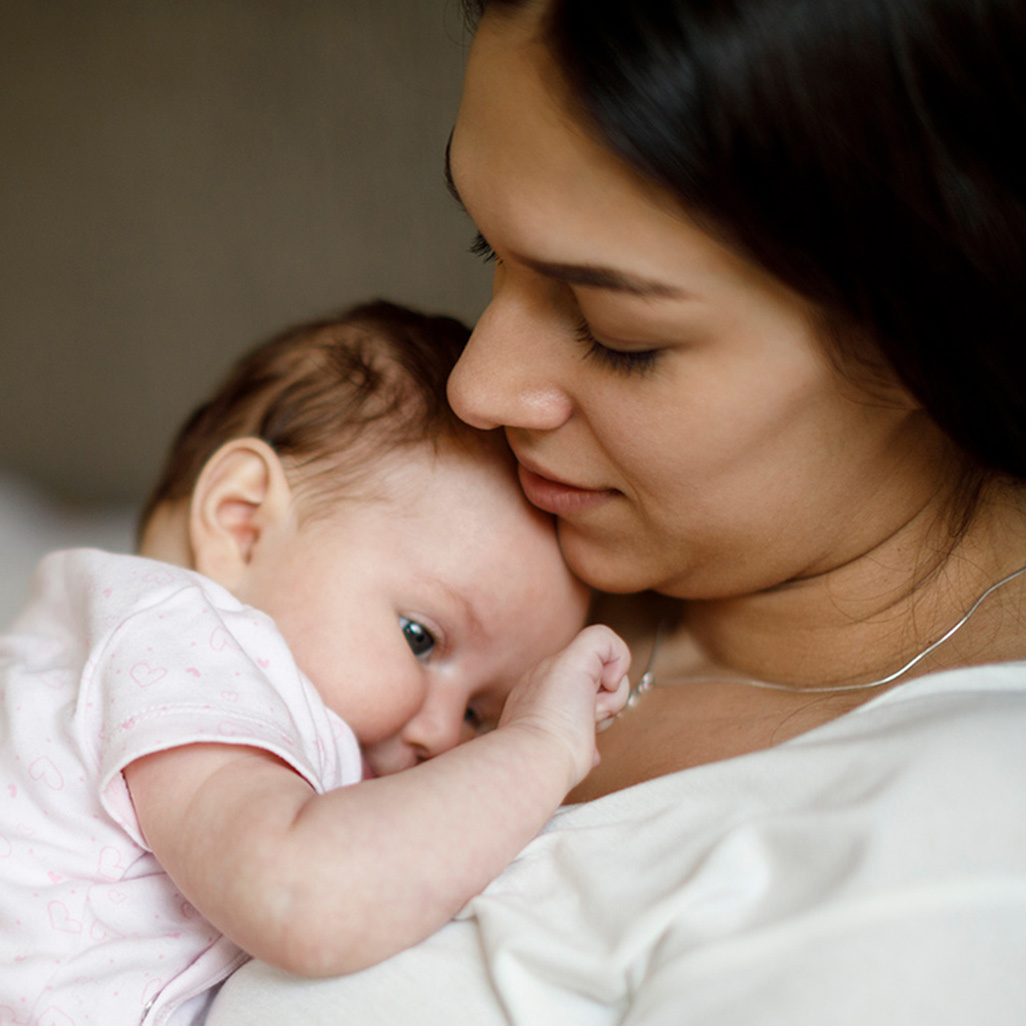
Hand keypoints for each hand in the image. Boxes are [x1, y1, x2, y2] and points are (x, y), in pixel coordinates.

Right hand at [497, 624, 630, 788]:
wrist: (532, 759)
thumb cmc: (544, 766)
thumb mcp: (560, 752)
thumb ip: (576, 743)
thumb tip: (594, 755)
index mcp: (537, 699)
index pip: (578, 694)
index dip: (591, 716)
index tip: (582, 738)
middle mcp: (544, 677)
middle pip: (593, 679)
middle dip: (604, 706)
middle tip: (589, 726)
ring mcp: (556, 664)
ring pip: (604, 666)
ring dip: (611, 700)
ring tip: (590, 718)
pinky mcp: (575, 657)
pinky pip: (605, 638)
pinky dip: (619, 660)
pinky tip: (608, 686)